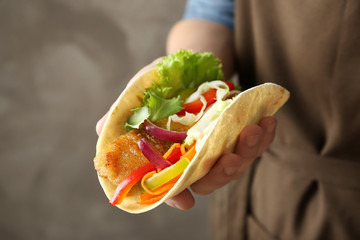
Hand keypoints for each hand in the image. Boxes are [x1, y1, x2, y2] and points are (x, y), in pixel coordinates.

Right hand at [95, 62, 276, 210]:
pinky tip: (268, 120)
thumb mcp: (138, 93)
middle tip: (231, 158)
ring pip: (237, 162)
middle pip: (211, 178)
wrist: (188, 64)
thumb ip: (123, 113)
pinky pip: (254, 142)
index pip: (173, 183)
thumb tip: (101, 129)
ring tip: (255, 130)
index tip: (186, 202)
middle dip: (223, 173)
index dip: (177, 196)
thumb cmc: (160, 83)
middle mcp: (196, 156)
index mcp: (170, 155)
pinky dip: (264, 135)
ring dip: (249, 151)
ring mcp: (218, 147)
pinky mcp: (237, 133)